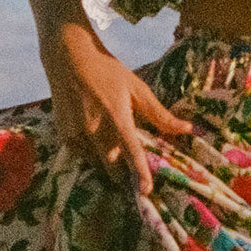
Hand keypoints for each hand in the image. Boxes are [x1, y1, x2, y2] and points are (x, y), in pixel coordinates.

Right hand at [40, 22, 191, 195]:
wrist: (69, 60)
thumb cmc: (108, 72)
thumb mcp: (137, 88)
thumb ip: (159, 113)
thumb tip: (186, 128)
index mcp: (116, 116)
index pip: (131, 151)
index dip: (140, 173)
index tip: (146, 191)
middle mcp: (95, 129)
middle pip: (112, 166)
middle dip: (124, 173)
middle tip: (132, 171)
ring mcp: (77, 134)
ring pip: (97, 163)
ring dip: (108, 162)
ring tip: (112, 148)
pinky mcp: (65, 136)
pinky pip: (83, 155)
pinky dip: (93, 153)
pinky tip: (97, 137)